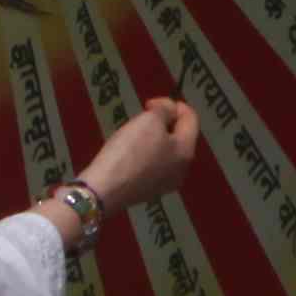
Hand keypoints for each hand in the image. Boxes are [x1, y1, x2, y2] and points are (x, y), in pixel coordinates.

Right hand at [77, 95, 203, 218]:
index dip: (173, 104)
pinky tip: (127, 154)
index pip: (191, 119)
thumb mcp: (149, 121)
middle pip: (179, 137)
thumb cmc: (130, 151)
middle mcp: (181, 170)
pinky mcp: (147, 192)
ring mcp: (165, 184)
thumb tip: (169, 111)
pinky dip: (145, 154)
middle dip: (163, 122)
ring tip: (133, 134)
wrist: (104, 190)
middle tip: (141, 118)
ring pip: (166, 152)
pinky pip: (152, 166)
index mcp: (186, 152)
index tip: (149, 103)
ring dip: (153, 138)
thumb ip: (164, 110)